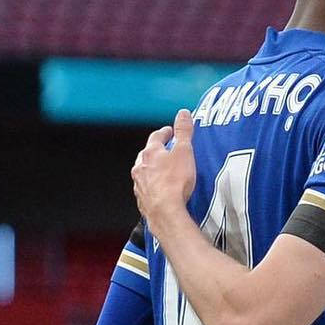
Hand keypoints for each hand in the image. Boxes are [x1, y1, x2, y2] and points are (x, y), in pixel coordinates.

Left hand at [132, 108, 197, 229]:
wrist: (165, 210)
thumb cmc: (175, 182)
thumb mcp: (184, 152)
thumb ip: (184, 132)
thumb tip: (183, 114)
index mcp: (151, 153)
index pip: (156, 137)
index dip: (165, 133)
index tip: (169, 131)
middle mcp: (141, 167)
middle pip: (147, 154)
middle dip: (156, 151)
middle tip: (166, 150)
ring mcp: (140, 183)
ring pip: (144, 172)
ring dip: (152, 170)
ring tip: (164, 172)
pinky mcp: (142, 199)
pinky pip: (146, 189)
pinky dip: (152, 187)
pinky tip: (160, 190)